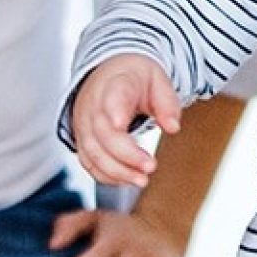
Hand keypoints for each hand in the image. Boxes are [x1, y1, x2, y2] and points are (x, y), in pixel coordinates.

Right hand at [67, 54, 181, 187]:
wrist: (107, 76)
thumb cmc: (133, 79)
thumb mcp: (157, 81)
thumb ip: (167, 103)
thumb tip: (173, 127)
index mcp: (116, 84)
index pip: (113, 96)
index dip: (114, 110)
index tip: (120, 124)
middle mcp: (95, 105)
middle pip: (103, 132)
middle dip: (126, 154)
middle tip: (150, 166)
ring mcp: (85, 124)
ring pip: (93, 152)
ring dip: (118, 170)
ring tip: (141, 180)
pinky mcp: (83, 140)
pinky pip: (89, 162)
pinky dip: (107, 175)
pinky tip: (126, 179)